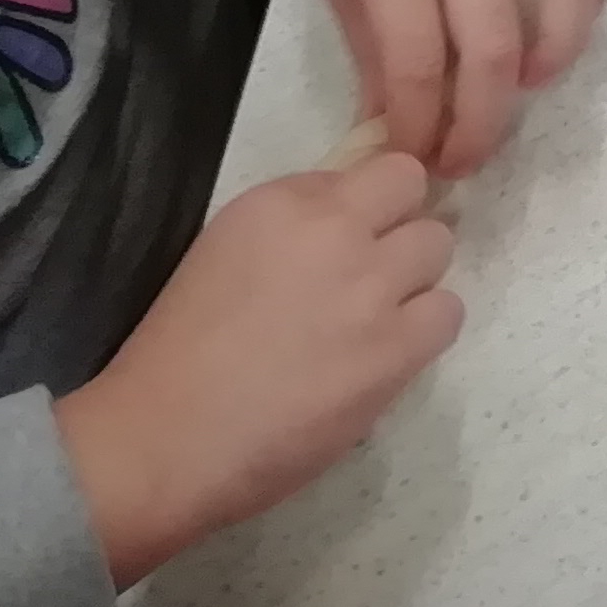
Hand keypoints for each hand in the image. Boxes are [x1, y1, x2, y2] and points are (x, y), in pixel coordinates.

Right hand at [55, 148, 461, 589]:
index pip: (378, 166)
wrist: (160, 441)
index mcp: (284, 201)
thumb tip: (355, 216)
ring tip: (374, 323)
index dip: (375, 202)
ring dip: (413, 279)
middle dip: (397, 230)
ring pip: (438, 250)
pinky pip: (446, 314)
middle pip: (415, 196)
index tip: (359, 234)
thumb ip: (297, 225)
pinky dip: (423, 333)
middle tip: (369, 279)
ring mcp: (370, 289)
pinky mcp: (392, 351)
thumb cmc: (176, 354)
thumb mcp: (227, 250)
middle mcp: (335, 231)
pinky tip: (382, 358)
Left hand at [251, 0, 606, 176]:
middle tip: (466, 157)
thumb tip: (394, 119)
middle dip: (483, 120)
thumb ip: (370, 42)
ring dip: (558, 47)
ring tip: (529, 81)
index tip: (414, 159)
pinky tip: (577, 9)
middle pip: (493, 43)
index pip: (417, 62)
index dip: (418, 126)